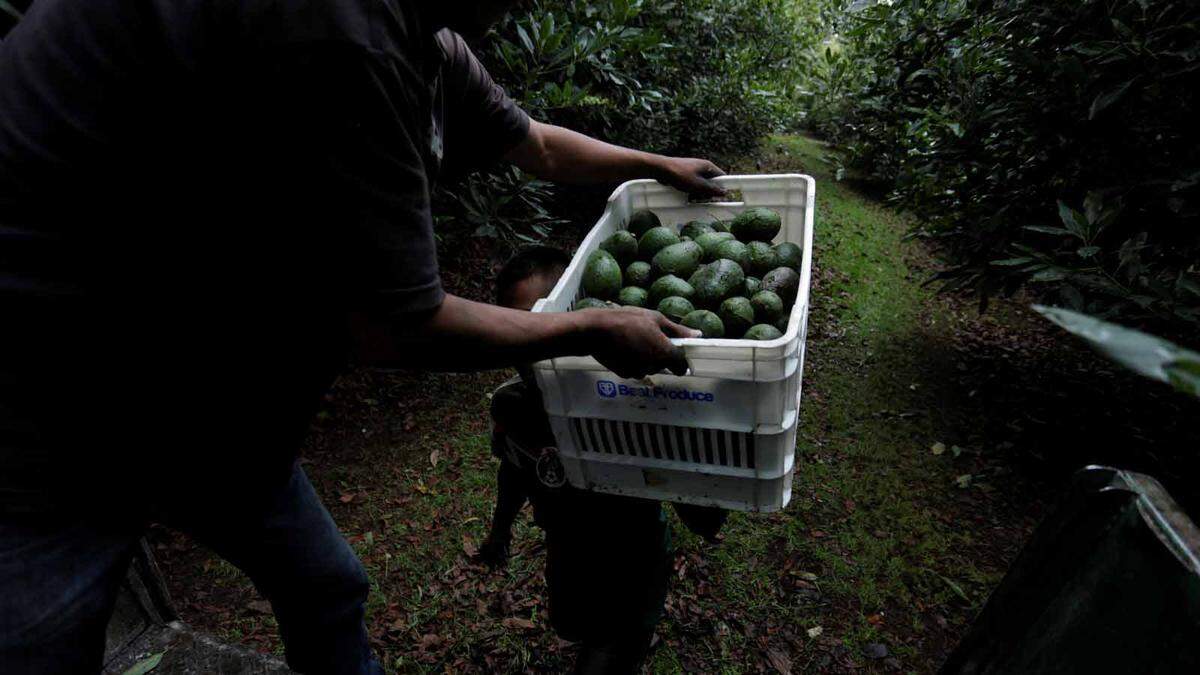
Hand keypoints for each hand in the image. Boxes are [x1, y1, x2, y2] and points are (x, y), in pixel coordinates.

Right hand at [579, 307, 700, 378]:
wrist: (595, 331)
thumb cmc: (627, 320)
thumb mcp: (654, 319)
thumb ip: (677, 330)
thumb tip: (698, 335)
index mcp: (664, 353)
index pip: (681, 365)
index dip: (680, 359)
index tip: (674, 350)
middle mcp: (653, 366)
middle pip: (663, 365)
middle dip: (659, 354)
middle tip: (648, 336)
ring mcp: (638, 372)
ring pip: (648, 367)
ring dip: (645, 357)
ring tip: (633, 339)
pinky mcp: (624, 374)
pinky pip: (634, 369)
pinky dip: (632, 361)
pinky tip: (623, 347)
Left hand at [655, 157, 726, 198]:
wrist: (661, 169)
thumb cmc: (680, 175)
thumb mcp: (698, 185)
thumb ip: (712, 189)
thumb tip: (724, 192)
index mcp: (708, 166)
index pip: (722, 177)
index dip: (722, 187)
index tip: (720, 197)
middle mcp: (702, 166)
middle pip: (711, 182)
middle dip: (708, 192)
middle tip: (701, 199)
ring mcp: (693, 170)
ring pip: (702, 185)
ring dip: (699, 193)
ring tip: (692, 198)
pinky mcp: (685, 174)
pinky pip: (693, 184)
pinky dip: (691, 190)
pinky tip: (686, 195)